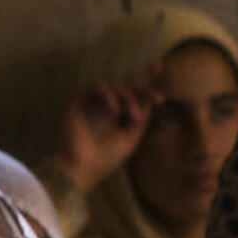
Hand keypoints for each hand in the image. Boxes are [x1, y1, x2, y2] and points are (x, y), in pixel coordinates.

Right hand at [52, 75, 157, 193]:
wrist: (80, 170)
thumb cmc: (103, 160)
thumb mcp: (131, 138)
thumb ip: (141, 119)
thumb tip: (150, 99)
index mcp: (114, 113)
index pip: (130, 92)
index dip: (144, 77)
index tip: (159, 66)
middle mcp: (102, 105)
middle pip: (125, 86)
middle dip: (143, 89)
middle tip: (158, 98)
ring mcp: (90, 102)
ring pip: (113, 85)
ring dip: (128, 96)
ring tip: (135, 114)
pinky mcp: (77, 100)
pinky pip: (96, 86)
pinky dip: (108, 94)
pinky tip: (115, 109)